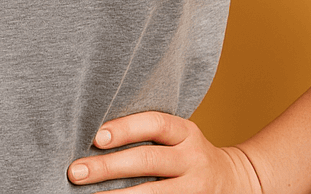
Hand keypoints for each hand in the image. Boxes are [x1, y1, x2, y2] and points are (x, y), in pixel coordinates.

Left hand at [67, 112, 261, 192]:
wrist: (235, 181)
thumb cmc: (188, 153)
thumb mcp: (178, 136)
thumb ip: (148, 133)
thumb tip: (96, 136)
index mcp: (186, 133)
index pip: (155, 124)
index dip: (125, 128)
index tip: (95, 136)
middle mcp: (193, 159)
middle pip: (148, 160)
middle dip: (108, 166)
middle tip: (76, 171)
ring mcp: (195, 188)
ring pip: (153, 193)